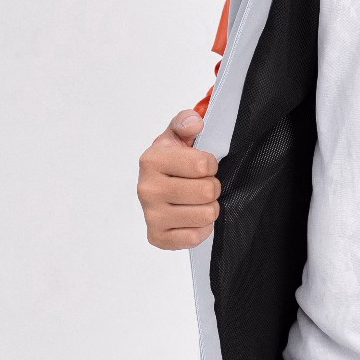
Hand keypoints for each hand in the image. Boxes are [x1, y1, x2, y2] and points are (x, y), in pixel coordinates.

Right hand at [137, 110, 220, 249]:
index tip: (202, 165)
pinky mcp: (157, 237)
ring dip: (209, 208)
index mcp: (152, 160)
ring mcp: (151, 215)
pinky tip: (191, 218)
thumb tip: (194, 124)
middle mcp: (147, 189)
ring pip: (206, 215)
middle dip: (212, 187)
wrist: (160, 184)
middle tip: (201, 185)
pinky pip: (195, 237)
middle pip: (207, 192)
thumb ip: (186, 122)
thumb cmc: (173, 160)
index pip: (204, 165)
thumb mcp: (178, 134)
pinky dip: (200, 229)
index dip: (211, 165)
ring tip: (197, 201)